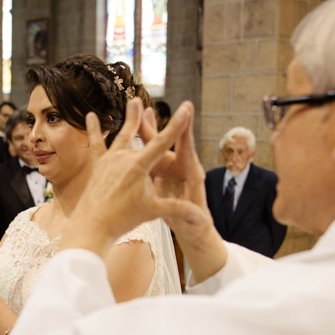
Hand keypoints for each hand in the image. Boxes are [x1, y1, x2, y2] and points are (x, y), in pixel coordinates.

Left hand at [59, 99, 208, 259]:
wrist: (92, 227)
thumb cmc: (123, 220)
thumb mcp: (152, 212)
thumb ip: (178, 209)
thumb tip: (202, 218)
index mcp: (140, 166)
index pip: (164, 142)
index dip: (177, 124)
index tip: (185, 108)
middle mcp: (124, 158)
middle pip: (139, 133)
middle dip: (146, 116)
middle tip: (149, 99)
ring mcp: (109, 160)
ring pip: (121, 135)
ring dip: (128, 119)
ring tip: (131, 102)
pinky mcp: (97, 165)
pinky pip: (96, 144)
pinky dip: (94, 131)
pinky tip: (91, 117)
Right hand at [136, 101, 226, 281]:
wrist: (193, 230)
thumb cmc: (195, 224)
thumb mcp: (195, 221)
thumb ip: (195, 217)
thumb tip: (204, 221)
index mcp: (190, 173)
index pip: (186, 149)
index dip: (185, 131)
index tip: (186, 112)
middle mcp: (179, 167)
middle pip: (169, 141)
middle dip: (160, 123)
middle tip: (155, 105)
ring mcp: (168, 169)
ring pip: (156, 144)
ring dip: (148, 127)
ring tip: (142, 109)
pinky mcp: (158, 174)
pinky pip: (147, 154)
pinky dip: (139, 141)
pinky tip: (131, 129)